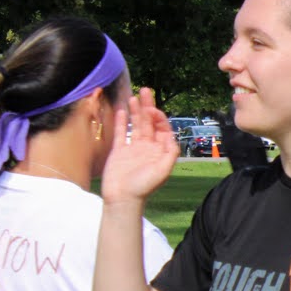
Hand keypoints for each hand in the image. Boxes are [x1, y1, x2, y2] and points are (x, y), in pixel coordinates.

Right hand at [101, 87, 179, 204]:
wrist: (123, 199)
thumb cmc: (144, 187)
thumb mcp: (163, 170)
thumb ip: (170, 153)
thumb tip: (171, 135)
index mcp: (159, 151)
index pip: (162, 128)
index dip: (158, 117)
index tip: (152, 109)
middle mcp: (147, 147)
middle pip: (149, 122)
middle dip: (148, 106)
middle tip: (145, 90)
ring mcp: (133, 148)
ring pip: (135, 125)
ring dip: (135, 111)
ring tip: (133, 96)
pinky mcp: (119, 151)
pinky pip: (121, 133)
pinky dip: (121, 122)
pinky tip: (121, 110)